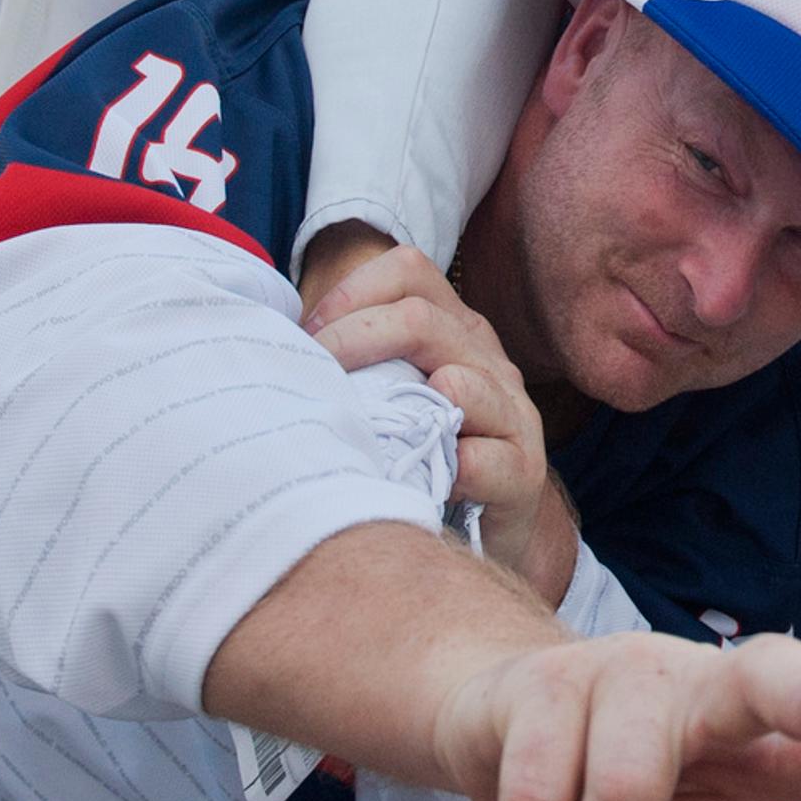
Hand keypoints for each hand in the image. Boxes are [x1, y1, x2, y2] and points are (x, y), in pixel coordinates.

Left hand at [307, 247, 571, 601]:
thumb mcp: (395, 396)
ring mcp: (512, 412)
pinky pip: (484, 459)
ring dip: (403, 404)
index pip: (408, 271)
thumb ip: (358, 363)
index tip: (307, 335)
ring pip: (460, 381)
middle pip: (421, 319)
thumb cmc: (426, 454)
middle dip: (353, 341)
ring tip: (366, 428)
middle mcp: (488, 360)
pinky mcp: (523, 471)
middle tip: (314, 376)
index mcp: (455, 329)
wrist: (496, 529)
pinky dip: (448, 467)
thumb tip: (277, 342)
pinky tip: (421, 482)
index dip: (351, 292)